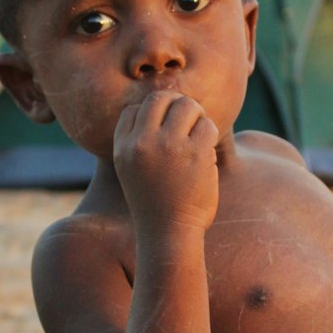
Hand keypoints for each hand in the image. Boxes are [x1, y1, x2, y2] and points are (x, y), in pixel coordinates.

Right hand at [113, 91, 219, 232]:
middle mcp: (142, 142)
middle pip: (160, 98)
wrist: (168, 234)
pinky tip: (206, 151)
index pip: (133, 109)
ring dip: (196, 117)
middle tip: (186, 124)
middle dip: (176, 106)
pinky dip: (209, 134)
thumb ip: (139, 142)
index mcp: (122, 147)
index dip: (151, 115)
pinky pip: (207, 125)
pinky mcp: (195, 153)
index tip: (162, 131)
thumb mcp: (132, 171)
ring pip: (187, 105)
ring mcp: (169, 146)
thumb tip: (162, 107)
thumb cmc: (154, 204)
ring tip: (197, 136)